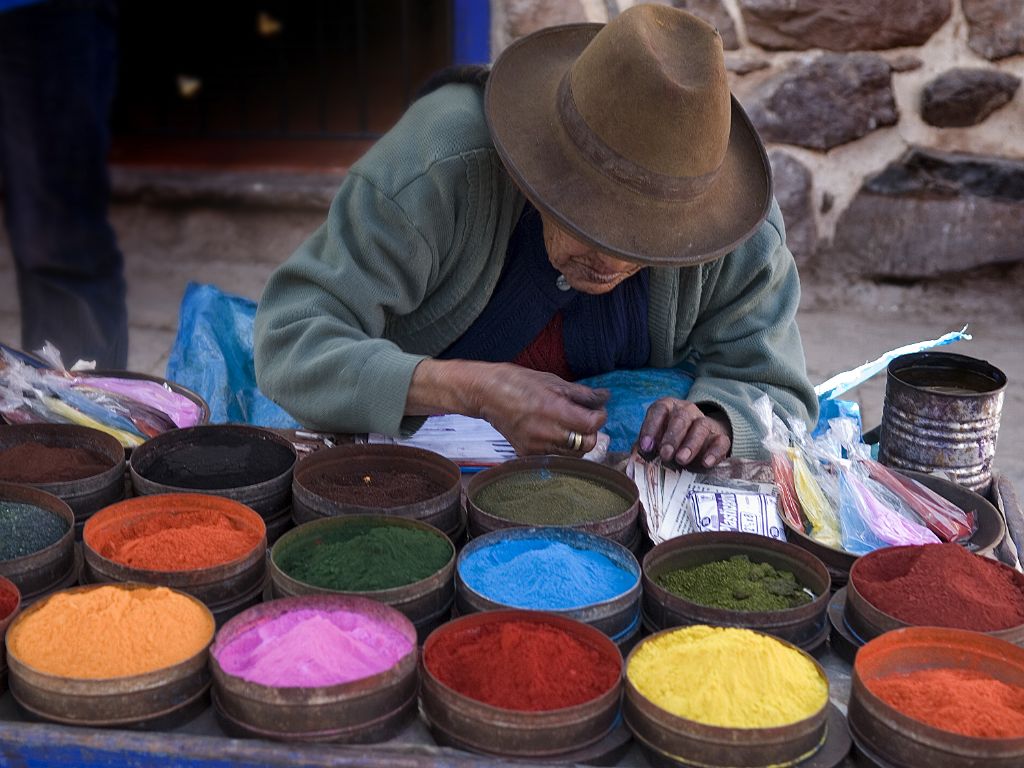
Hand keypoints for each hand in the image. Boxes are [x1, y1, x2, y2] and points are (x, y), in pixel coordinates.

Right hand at [474, 364, 608, 455]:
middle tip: (584, 419)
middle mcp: (545, 432)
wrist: (486, 394)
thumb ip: (581, 394)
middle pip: (586, 444)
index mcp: (553, 410)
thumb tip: (604, 398)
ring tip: (569, 426)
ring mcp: (535, 446)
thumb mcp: (552, 381)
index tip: (597, 410)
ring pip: (573, 454)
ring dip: (577, 441)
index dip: (599, 417)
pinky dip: (560, 447)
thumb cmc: (518, 382)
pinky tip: (553, 433)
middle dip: (590, 432)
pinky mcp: (527, 454)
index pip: (591, 425)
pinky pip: (555, 456)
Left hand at [638, 398, 731, 467]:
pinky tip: (706, 463)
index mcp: (668, 407)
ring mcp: (705, 422)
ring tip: (681, 460)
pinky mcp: (720, 437)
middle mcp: (687, 411)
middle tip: (665, 455)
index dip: (651, 427)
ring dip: (690, 444)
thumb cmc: (670, 440)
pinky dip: (714, 452)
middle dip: (671, 437)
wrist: (701, 440)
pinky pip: (721, 441)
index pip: (659, 410)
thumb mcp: (656, 439)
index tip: (646, 446)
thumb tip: (635, 460)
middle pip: (681, 418)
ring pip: (701, 427)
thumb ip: (646, 446)